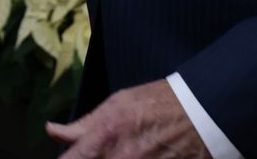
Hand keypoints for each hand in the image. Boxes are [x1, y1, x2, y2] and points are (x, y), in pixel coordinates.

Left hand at [46, 80, 211, 158]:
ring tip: (127, 151)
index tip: (72, 157)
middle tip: (106, 150)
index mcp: (105, 136)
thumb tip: (53, 131)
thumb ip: (82, 125)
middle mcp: (121, 158)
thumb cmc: (158, 103)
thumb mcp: (116, 104)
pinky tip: (142, 156)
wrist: (203, 112)